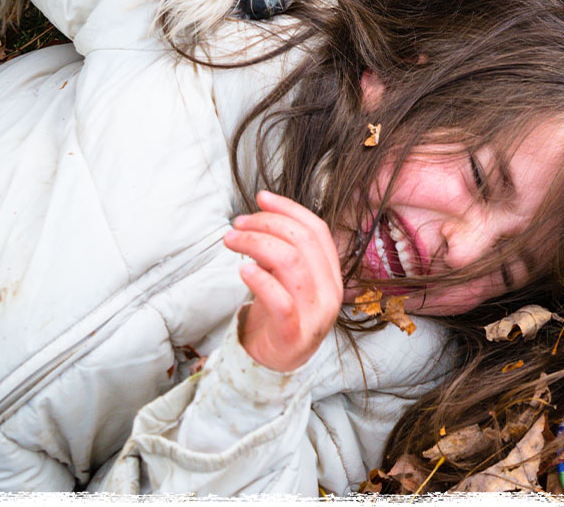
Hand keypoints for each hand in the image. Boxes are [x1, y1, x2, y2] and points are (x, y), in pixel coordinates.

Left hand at [224, 191, 343, 372]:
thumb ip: (284, 249)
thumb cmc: (279, 315)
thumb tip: (263, 211)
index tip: (261, 197)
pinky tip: (242, 269)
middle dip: (267, 223)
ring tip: (232, 241)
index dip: (288, 208)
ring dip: (256, 243)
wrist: (276, 365)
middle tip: (238, 224)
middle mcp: (330, 291)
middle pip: (302, 240)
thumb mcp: (286, 278)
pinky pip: (281, 301)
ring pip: (291, 263)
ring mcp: (316, 314)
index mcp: (331, 273)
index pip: (317, 229)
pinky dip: (260, 280)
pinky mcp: (295, 335)